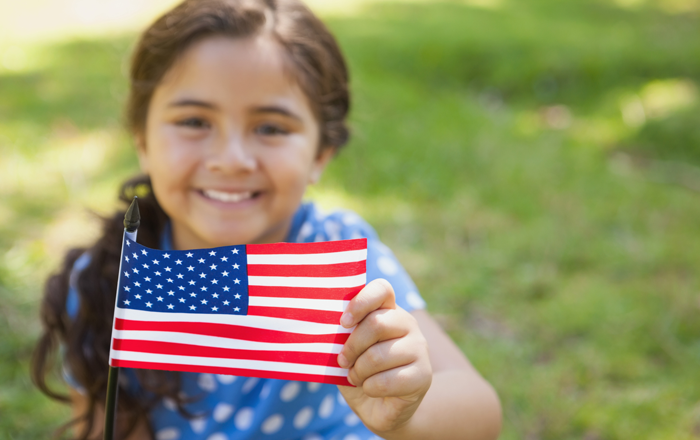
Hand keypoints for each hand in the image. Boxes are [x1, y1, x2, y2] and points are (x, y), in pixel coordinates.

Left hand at [336, 279, 432, 435]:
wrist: (381, 408)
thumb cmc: (360, 372)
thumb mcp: (348, 351)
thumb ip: (342, 337)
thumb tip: (324, 330)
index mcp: (388, 311)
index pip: (381, 289)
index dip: (361, 302)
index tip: (343, 323)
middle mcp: (408, 324)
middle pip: (377, 323)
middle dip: (352, 346)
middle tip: (343, 361)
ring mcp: (419, 348)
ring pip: (379, 355)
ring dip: (359, 371)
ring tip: (356, 377)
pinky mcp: (423, 375)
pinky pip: (387, 380)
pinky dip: (370, 388)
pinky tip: (370, 389)